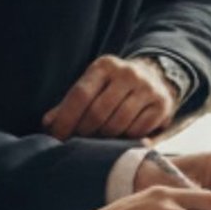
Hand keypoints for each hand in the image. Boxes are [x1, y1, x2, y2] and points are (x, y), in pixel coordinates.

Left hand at [42, 53, 179, 140]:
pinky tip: (121, 137)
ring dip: (105, 139)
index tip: (57, 138)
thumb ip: (69, 104)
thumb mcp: (92, 87)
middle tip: (78, 144)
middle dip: (84, 133)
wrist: (154, 77)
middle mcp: (127, 72)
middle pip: (98, 113)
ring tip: (99, 140)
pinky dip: (126, 139)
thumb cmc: (113, 87)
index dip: (66, 120)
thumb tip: (48, 123)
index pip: (80, 95)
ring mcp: (147, 87)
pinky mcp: (162, 103)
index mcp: (104, 65)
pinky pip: (138, 131)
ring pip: (118, 124)